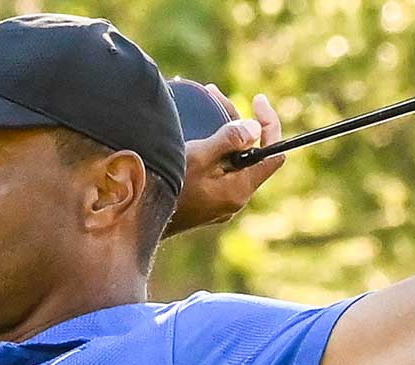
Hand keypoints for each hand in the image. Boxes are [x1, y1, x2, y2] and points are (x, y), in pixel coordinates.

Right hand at [163, 86, 287, 236]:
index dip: (270, 124)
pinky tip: (193, 134)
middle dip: (237, 120)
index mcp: (240, 188)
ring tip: (200, 104)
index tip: (257, 100)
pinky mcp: (207, 202)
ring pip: (232, 160)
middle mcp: (236, 198)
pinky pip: (218, 170)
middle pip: (251, 153)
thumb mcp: (198, 156)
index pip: (274, 154)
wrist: (140, 220)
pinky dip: (212, 149)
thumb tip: (254, 128)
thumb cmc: (169, 188)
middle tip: (214, 94)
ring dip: (222, 133)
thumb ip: (229, 140)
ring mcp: (221, 202)